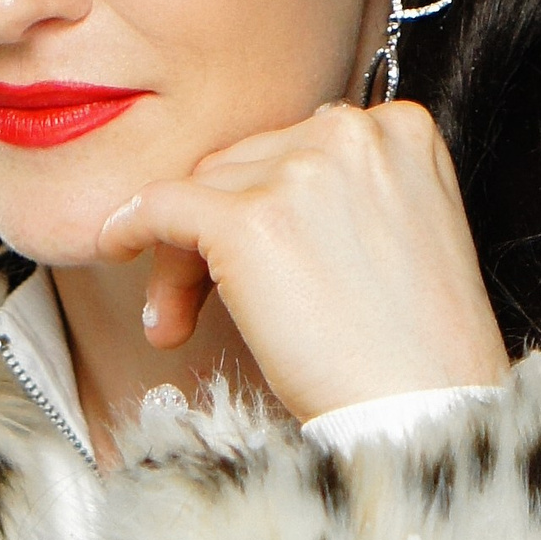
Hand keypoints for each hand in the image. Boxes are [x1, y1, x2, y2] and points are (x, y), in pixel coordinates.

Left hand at [95, 99, 510, 422]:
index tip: (254, 258)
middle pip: (243, 165)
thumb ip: (345, 191)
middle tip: (207, 305)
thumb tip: (250, 191)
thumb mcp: (404, 231)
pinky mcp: (248, 221)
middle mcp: (352, 133)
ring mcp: (299, 173)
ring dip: (184, 257)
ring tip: (185, 323)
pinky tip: (116, 248)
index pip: (295, 147)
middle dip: (216, 232)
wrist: (424, 411)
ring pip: (201, 191)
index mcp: (400, 129)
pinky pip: (161, 207)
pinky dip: (130, 226)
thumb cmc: (416, 348)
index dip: (262, 203)